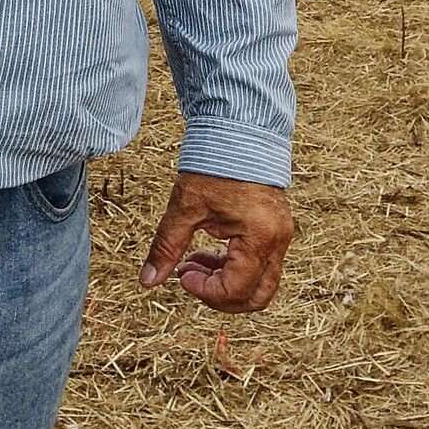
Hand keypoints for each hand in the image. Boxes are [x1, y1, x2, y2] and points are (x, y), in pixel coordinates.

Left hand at [138, 172, 292, 312]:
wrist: (240, 130)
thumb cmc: (214, 165)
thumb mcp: (185, 207)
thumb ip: (167, 247)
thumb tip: (147, 281)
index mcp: (258, 237)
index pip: (235, 289)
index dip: (205, 292)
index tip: (181, 274)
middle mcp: (277, 241)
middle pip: (258, 297)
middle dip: (221, 298)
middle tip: (191, 279)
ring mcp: (280, 236)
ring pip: (261, 284)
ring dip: (226, 283)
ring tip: (193, 262)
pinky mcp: (275, 230)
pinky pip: (260, 265)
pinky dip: (234, 268)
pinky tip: (206, 252)